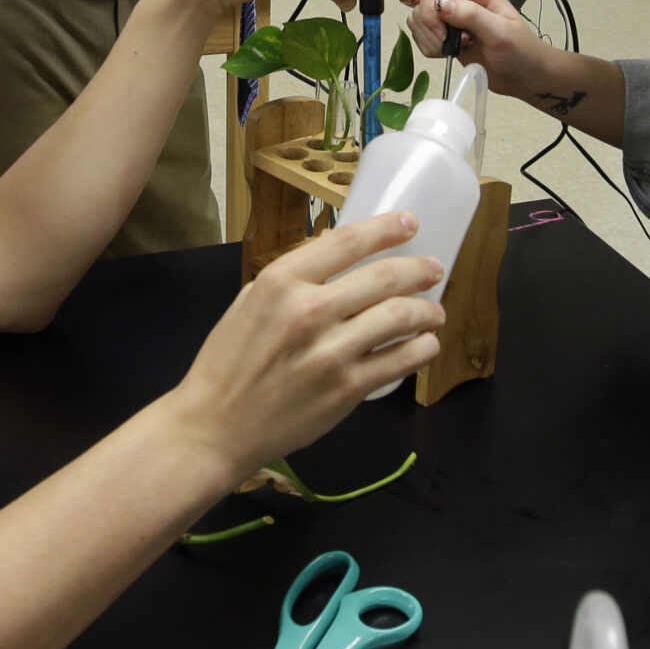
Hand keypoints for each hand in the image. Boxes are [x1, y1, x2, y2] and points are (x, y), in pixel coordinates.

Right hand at [167, 213, 444, 475]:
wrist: (215, 426)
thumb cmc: (227, 362)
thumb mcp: (249, 303)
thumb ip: (292, 276)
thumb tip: (334, 245)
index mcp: (281, 282)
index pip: (347, 242)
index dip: (385, 229)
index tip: (409, 222)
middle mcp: (310, 310)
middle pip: (383, 277)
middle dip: (419, 270)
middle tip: (434, 269)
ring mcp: (331, 352)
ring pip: (399, 317)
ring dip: (427, 311)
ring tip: (435, 312)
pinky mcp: (346, 389)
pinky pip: (399, 361)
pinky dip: (421, 349)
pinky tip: (426, 345)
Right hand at [405, 0, 562, 97]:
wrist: (524, 76)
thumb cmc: (520, 51)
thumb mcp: (500, 32)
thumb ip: (472, 15)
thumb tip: (441, 3)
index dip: (431, 8)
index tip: (443, 32)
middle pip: (421, 4)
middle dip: (432, 29)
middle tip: (457, 43)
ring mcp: (450, 18)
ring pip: (418, 21)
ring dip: (431, 40)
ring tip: (457, 49)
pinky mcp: (445, 36)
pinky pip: (421, 37)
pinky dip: (430, 48)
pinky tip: (451, 54)